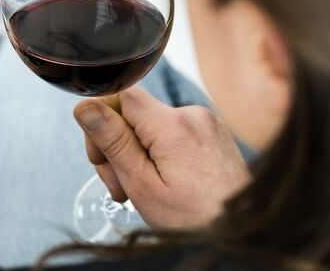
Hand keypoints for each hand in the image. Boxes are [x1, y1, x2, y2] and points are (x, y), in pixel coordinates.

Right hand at [74, 86, 249, 229]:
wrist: (244, 234)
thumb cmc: (197, 220)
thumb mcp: (143, 186)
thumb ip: (113, 143)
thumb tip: (85, 107)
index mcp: (173, 124)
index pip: (119, 93)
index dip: (101, 122)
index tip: (102, 157)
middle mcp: (192, 114)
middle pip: (133, 114)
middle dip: (118, 147)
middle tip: (123, 187)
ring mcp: (206, 123)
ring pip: (150, 126)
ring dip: (138, 155)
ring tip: (145, 191)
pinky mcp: (212, 133)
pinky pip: (172, 134)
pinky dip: (160, 156)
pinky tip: (164, 183)